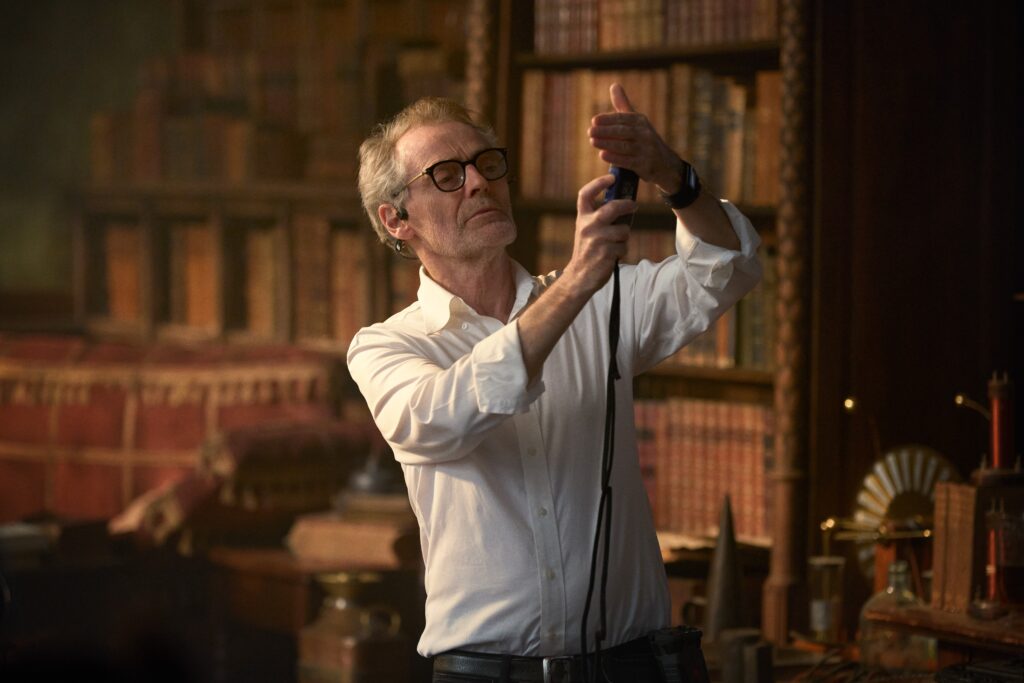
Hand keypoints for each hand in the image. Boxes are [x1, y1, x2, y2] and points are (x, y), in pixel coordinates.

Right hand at [562, 174, 634, 293]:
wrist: (579, 276)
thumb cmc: (587, 251)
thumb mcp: (587, 230)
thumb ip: (599, 217)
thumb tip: (623, 204)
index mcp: (582, 218)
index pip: (586, 194)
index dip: (598, 183)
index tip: (611, 177)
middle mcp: (587, 226)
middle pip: (612, 208)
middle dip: (626, 205)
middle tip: (634, 206)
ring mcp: (596, 240)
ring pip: (623, 230)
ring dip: (624, 237)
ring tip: (615, 244)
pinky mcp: (605, 253)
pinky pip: (624, 246)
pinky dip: (622, 250)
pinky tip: (612, 255)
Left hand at [588, 83, 681, 192]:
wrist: (665, 163)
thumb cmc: (644, 139)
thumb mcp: (636, 121)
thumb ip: (623, 105)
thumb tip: (614, 85)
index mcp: (640, 121)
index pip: (623, 118)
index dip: (608, 119)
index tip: (594, 120)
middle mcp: (644, 134)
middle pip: (623, 131)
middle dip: (606, 131)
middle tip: (590, 131)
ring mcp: (645, 150)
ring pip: (624, 146)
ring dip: (608, 143)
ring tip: (592, 141)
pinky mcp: (644, 165)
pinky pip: (628, 161)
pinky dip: (615, 158)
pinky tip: (603, 155)